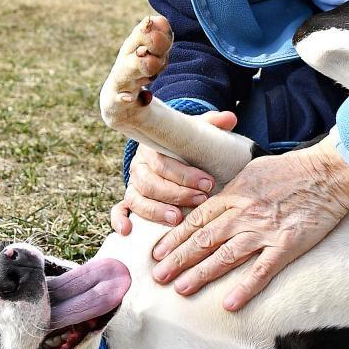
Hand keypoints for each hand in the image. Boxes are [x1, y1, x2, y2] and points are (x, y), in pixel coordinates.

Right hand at [110, 110, 237, 233]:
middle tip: (200, 200)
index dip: (186, 175)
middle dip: (177, 194)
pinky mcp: (129, 200)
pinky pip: (118, 209)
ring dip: (156, 211)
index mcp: (152, 148)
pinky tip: (128, 230)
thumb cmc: (186, 147)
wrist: (171, 155)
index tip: (209, 183)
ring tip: (177, 219)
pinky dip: (120, 219)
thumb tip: (230, 118)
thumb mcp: (197, 133)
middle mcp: (139, 166)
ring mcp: (133, 184)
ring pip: (137, 198)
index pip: (164, 162)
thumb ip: (212, 124)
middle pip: (151, 183)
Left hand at [150, 137, 348, 310]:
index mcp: (234, 195)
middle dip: (178, 259)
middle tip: (157, 276)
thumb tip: (214, 202)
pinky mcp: (286, 245)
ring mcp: (264, 231)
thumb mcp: (252, 171)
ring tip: (180, 289)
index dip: (174, 238)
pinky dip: (245, 288)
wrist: (327, 173)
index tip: (157, 253)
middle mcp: (243, 214)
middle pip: (203, 239)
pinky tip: (229, 304)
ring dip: (201, 274)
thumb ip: (232, 191)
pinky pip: (262, 270)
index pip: (196, 219)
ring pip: (225, 256)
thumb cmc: (291, 170)